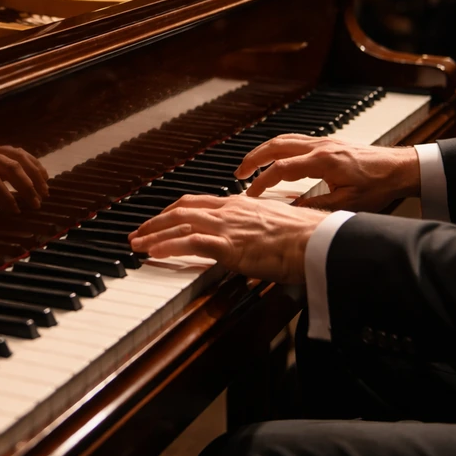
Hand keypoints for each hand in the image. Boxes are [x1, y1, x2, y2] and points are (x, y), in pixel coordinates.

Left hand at [128, 194, 327, 283]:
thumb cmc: (305, 239)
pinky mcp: (228, 245)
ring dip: (153, 234)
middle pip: (181, 209)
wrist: (318, 242)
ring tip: (136, 244)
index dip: (175, 211)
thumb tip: (251, 241)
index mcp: (240, 205)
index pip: (198, 203)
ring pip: (178, 223)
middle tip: (138, 232)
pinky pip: (189, 243)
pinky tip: (154, 253)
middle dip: (156, 221)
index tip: (161, 219)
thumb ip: (256, 231)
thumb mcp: (274, 228)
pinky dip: (167, 247)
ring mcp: (227, 227)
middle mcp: (229, 211)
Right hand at [236, 135, 419, 211]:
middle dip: (253, 158)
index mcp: (323, 161)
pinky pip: (295, 140)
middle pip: (276, 146)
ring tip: (250, 164)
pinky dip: (278, 147)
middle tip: (238, 172)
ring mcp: (324, 141)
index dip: (262, 182)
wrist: (399, 168)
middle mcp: (320, 146)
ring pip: (284, 139)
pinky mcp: (328, 142)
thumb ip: (315, 207)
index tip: (250, 193)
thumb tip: (289, 213)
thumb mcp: (346, 204)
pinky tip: (274, 157)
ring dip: (264, 150)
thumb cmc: (379, 185)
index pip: (281, 169)